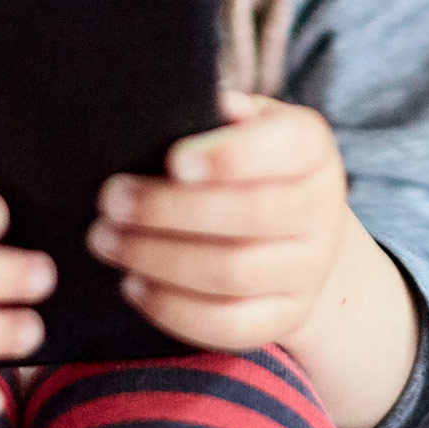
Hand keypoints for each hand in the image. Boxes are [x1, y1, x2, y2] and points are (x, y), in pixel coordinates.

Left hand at [88, 93, 362, 353]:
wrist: (301, 239)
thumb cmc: (249, 167)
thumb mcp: (245, 126)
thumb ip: (217, 113)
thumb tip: (174, 101)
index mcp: (312, 148)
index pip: (286, 148)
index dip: (231, 157)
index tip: (173, 161)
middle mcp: (322, 208)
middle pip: (251, 216)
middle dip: (169, 210)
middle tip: (110, 202)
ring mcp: (309, 270)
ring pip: (233, 275)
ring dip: (158, 259)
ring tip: (106, 241)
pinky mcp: (286, 318)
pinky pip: (229, 326)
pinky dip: (173, 310)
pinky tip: (133, 286)